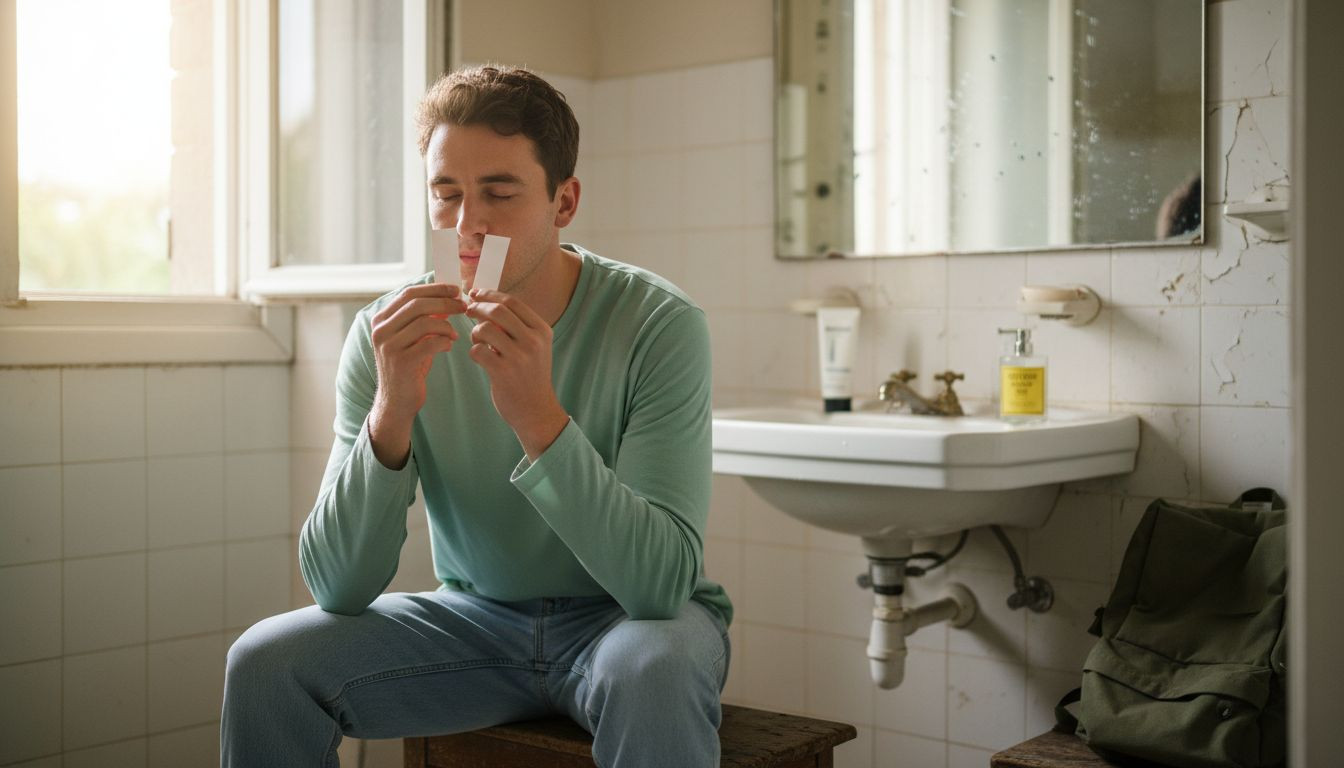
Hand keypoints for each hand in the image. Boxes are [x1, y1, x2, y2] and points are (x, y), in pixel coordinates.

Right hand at [368, 282, 466, 467]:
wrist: (397, 401)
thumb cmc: (409, 366)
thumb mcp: (413, 338)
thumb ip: (424, 318)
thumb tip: (447, 297)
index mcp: (381, 320)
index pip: (409, 293)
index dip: (435, 289)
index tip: (455, 290)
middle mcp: (380, 330)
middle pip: (416, 304)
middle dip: (444, 302)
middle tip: (463, 306)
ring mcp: (389, 346)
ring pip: (424, 322)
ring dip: (446, 325)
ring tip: (455, 334)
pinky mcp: (401, 362)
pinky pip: (429, 343)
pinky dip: (444, 342)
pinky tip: (449, 346)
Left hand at [465, 288, 569, 458]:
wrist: (536, 410)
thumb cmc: (530, 375)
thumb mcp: (534, 346)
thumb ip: (516, 326)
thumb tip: (486, 303)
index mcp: (542, 330)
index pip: (512, 302)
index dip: (490, 294)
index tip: (475, 294)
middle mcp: (533, 341)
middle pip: (497, 311)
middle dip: (478, 308)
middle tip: (467, 310)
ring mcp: (519, 357)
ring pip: (485, 329)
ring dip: (475, 332)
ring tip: (478, 341)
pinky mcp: (503, 372)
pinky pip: (477, 350)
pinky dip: (474, 351)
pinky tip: (480, 358)